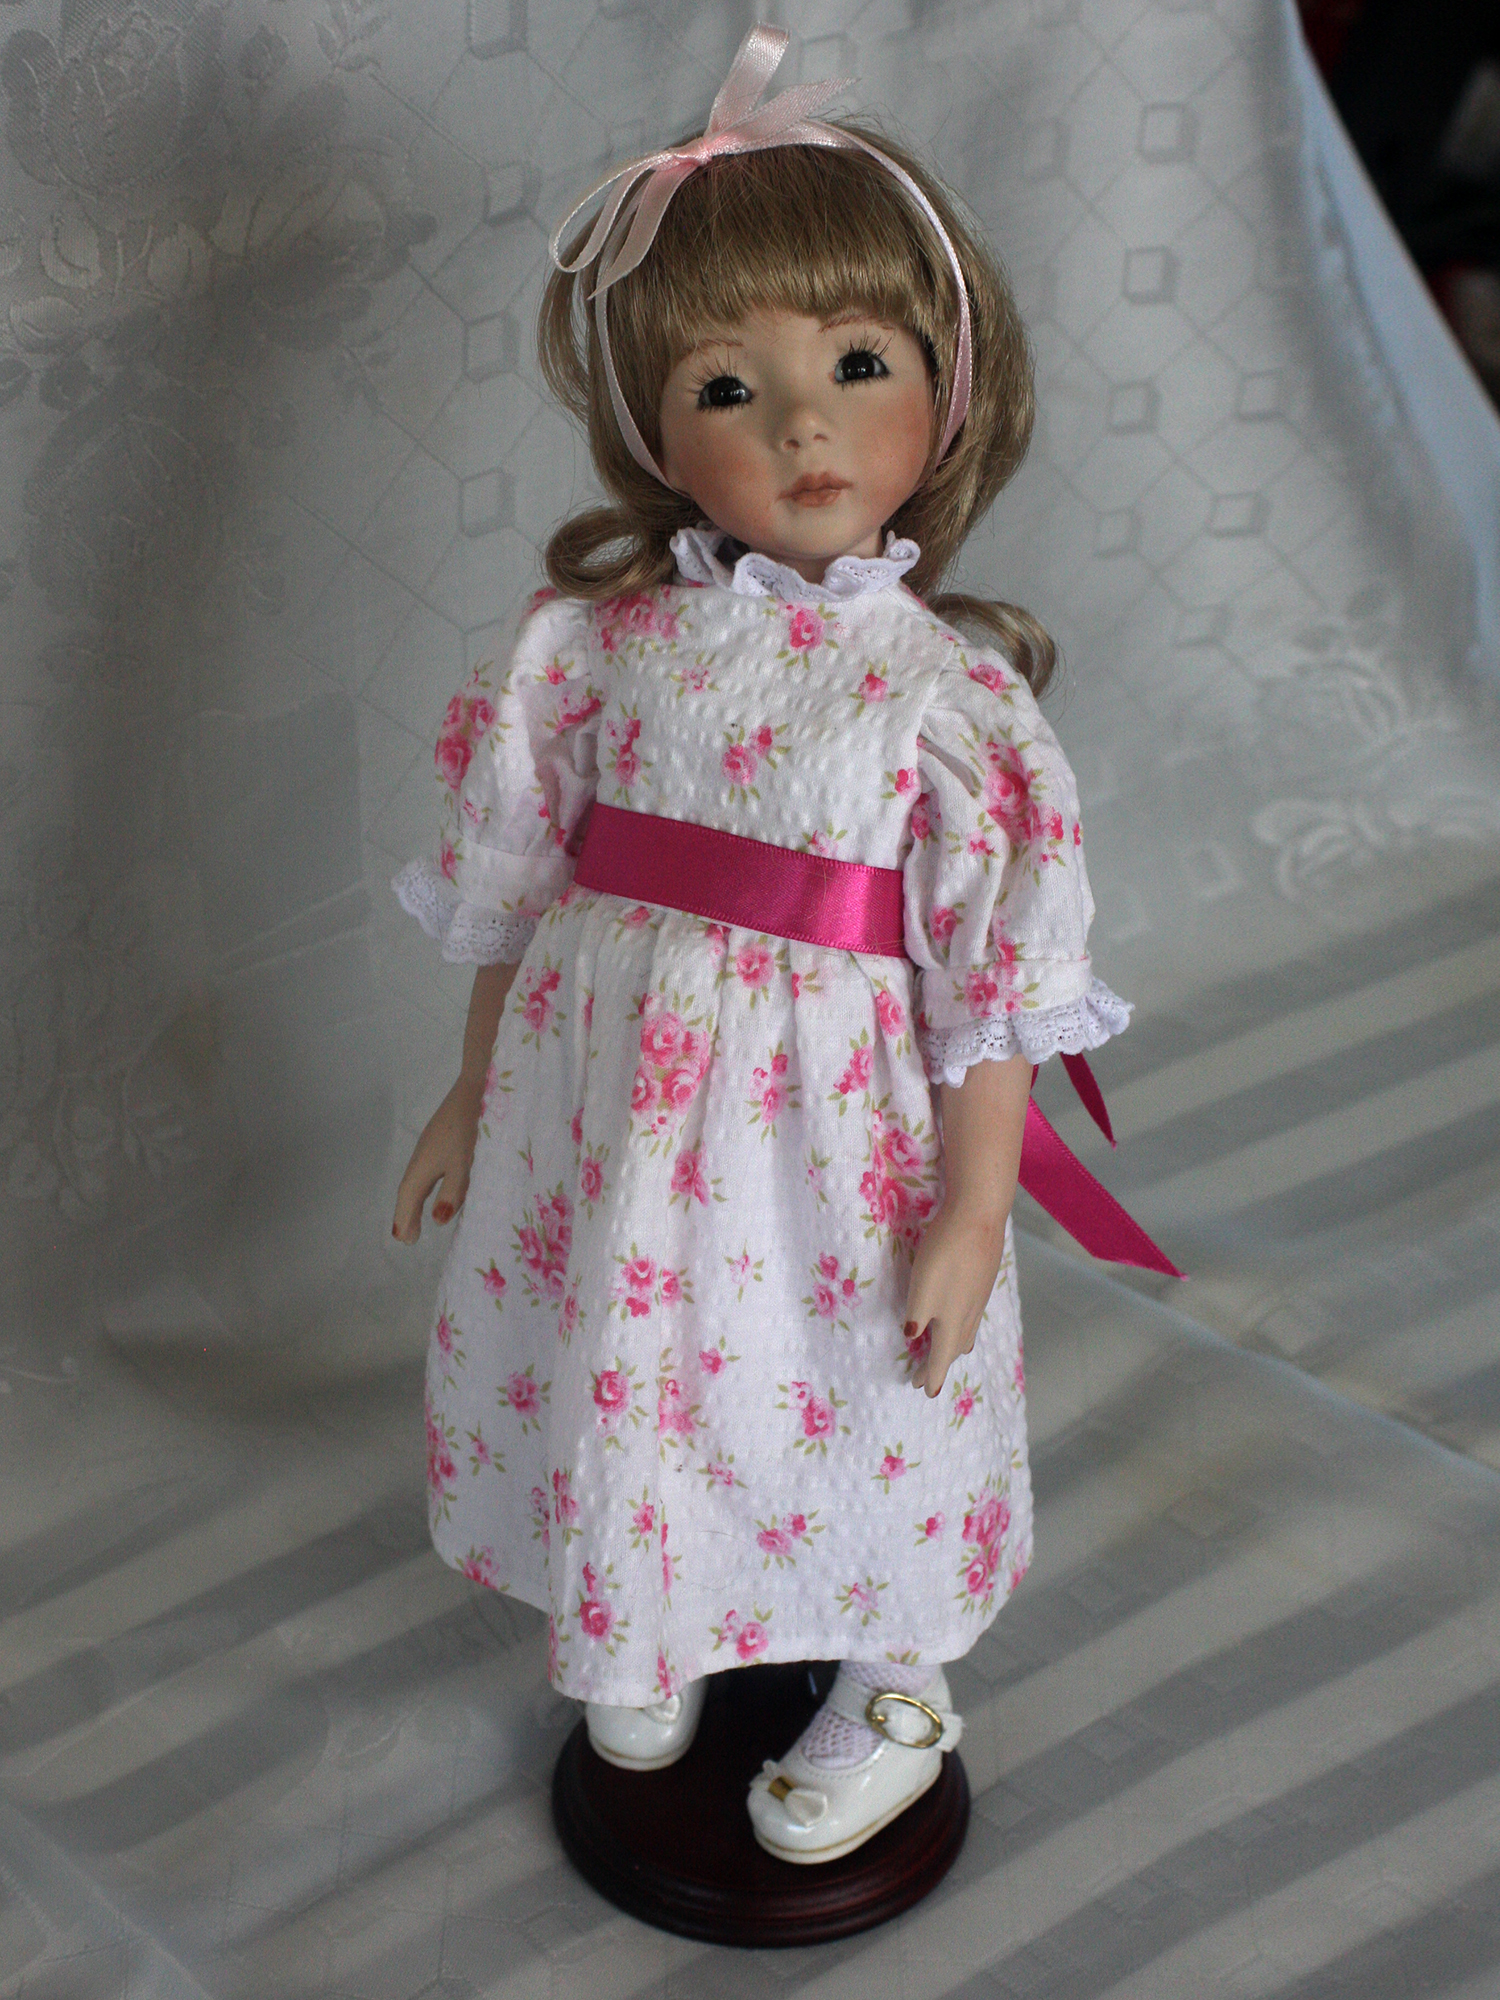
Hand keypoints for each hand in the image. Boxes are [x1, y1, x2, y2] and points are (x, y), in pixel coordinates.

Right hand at [392, 1077, 482, 1242]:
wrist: (483, 1080)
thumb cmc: (475, 1126)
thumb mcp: (466, 1164)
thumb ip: (453, 1193)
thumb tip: (437, 1220)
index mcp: (424, 1163)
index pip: (409, 1196)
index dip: (405, 1218)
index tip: (404, 1239)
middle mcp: (424, 1153)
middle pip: (411, 1187)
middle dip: (409, 1211)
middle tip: (409, 1236)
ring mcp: (435, 1142)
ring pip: (422, 1176)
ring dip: (419, 1198)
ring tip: (422, 1216)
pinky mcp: (447, 1134)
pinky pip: (432, 1167)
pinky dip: (431, 1183)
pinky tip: (443, 1183)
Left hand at [903, 1201, 1006, 1398]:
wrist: (979, 1217)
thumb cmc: (946, 1254)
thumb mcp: (922, 1288)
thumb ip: (916, 1316)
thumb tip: (911, 1336)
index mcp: (951, 1320)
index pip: (940, 1357)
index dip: (930, 1374)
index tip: (924, 1391)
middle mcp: (969, 1314)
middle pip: (953, 1348)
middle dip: (938, 1364)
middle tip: (925, 1376)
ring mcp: (979, 1297)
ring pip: (965, 1332)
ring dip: (952, 1347)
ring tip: (944, 1353)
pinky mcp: (982, 1280)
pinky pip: (971, 1316)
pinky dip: (962, 1327)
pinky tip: (960, 1316)